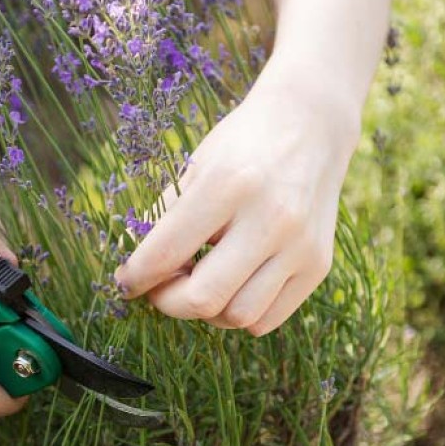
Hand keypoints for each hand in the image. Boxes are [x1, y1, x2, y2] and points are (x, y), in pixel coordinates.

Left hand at [115, 73, 360, 335]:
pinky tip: (232, 286)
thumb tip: (135, 272)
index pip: (167, 252)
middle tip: (161, 287)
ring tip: (200, 282)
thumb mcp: (196, 167)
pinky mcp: (318, 265)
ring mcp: (300, 246)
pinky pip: (267, 319)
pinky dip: (240, 314)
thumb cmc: (242, 145)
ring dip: (207, 311)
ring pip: (238, 317)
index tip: (126, 281)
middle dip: (168, 303)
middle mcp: (270, 218)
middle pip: (204, 298)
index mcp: (229, 184)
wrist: (311, 125)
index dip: (136, 277)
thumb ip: (164, 219)